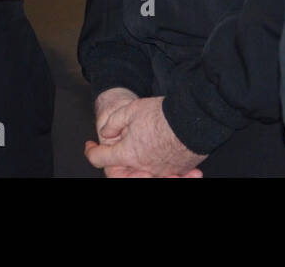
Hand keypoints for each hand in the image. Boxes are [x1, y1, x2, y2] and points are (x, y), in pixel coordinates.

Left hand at [84, 96, 205, 177]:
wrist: (195, 118)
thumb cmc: (163, 114)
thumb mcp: (130, 110)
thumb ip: (113, 123)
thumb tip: (107, 132)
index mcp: (128, 153)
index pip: (99, 158)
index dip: (90, 151)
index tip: (89, 146)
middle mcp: (144, 167)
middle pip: (123, 173)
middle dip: (118, 164)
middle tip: (118, 151)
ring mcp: (162, 171)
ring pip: (146, 174)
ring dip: (140, 168)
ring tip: (145, 148)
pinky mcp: (179, 169)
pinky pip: (166, 174)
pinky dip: (164, 170)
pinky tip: (165, 155)